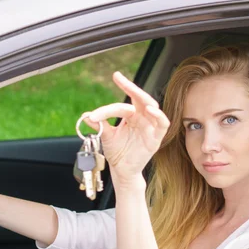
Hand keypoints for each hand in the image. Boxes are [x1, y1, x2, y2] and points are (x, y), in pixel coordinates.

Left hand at [82, 72, 169, 186]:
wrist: (122, 170)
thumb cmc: (117, 152)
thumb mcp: (106, 136)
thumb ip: (99, 125)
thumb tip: (85, 115)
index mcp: (131, 115)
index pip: (122, 105)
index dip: (108, 107)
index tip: (96, 109)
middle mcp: (142, 118)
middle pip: (140, 98)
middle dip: (130, 87)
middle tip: (119, 78)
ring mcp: (150, 127)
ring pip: (153, 107)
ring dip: (144, 99)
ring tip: (134, 92)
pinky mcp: (156, 138)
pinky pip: (163, 124)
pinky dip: (158, 116)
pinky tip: (149, 111)